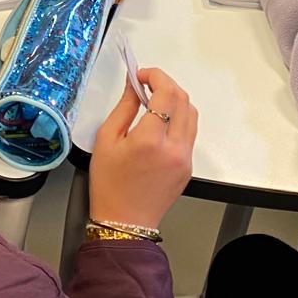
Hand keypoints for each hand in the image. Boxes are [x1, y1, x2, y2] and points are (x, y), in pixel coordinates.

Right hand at [87, 68, 196, 230]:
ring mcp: (185, 158)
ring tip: (153, 101)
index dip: (156, 76)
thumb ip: (124, 107)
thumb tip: (134, 84)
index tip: (142, 74)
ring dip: (175, 100)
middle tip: (146, 83)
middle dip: (165, 84)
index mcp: (150, 140)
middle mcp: (174, 148)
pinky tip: (160, 121)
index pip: (166, 93)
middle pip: (183, 100)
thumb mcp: (106, 140)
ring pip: (191, 114)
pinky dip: (178, 118)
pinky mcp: (189, 166)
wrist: (125, 222)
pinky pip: (190, 132)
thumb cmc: (110, 185)